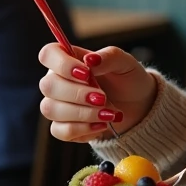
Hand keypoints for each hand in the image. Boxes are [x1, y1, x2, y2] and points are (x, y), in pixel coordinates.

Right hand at [37, 43, 157, 142]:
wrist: (138, 106)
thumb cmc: (128, 79)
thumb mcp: (125, 63)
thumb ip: (109, 57)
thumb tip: (90, 59)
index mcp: (70, 60)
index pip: (48, 54)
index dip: (61, 64)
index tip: (86, 73)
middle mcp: (59, 81)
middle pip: (47, 86)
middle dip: (77, 94)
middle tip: (102, 98)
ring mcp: (59, 105)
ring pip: (51, 110)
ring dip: (81, 113)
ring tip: (107, 114)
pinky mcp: (64, 127)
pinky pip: (60, 131)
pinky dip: (83, 130)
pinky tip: (101, 125)